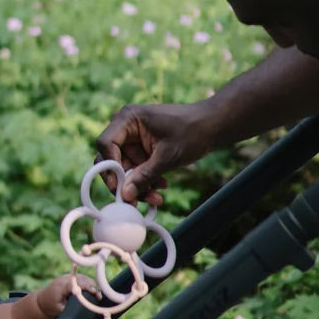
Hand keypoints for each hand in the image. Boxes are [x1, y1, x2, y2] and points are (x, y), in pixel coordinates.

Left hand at [34, 273, 98, 317]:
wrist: (41, 300)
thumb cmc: (51, 306)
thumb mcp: (60, 309)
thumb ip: (71, 306)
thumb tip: (85, 305)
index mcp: (61, 287)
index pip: (77, 283)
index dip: (87, 287)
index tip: (95, 293)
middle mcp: (64, 279)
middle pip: (82, 279)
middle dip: (92, 286)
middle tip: (99, 296)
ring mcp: (66, 276)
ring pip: (83, 277)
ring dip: (91, 284)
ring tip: (98, 294)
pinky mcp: (69, 277)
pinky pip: (81, 277)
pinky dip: (88, 282)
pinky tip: (93, 290)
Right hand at [95, 101, 215, 203]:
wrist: (213, 126)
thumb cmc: (192, 132)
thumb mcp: (167, 157)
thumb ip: (144, 176)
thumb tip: (125, 194)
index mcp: (128, 118)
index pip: (106, 144)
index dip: (109, 167)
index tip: (120, 187)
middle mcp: (126, 127)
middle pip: (111, 159)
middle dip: (125, 181)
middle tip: (135, 200)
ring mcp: (133, 138)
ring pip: (123, 168)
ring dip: (138, 184)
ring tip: (156, 196)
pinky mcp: (141, 148)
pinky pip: (135, 168)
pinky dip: (145, 179)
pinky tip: (161, 185)